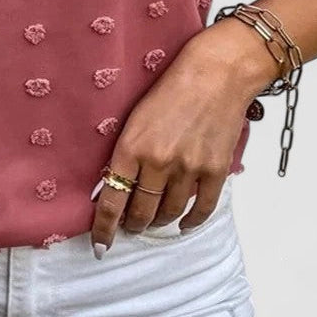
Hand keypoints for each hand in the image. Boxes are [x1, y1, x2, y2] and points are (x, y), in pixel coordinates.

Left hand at [89, 27, 269, 256]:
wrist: (216, 72)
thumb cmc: (172, 86)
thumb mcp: (136, 116)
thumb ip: (126, 151)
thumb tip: (114, 183)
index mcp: (132, 146)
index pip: (112, 199)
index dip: (105, 228)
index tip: (100, 244)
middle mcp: (159, 161)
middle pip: (141, 212)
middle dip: (132, 225)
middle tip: (129, 227)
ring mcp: (189, 168)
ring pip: (169, 213)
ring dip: (159, 222)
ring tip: (153, 221)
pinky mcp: (215, 169)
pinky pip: (202, 208)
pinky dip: (191, 221)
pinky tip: (183, 224)